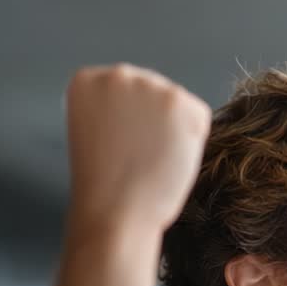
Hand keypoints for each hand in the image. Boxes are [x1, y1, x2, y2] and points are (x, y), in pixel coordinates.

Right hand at [65, 64, 211, 235]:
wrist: (116, 212)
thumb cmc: (107, 185)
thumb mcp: (98, 131)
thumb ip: (118, 108)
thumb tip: (153, 103)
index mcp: (88, 81)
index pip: (126, 94)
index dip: (129, 127)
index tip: (117, 147)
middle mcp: (116, 74)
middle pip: (154, 94)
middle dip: (154, 125)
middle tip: (138, 156)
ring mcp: (149, 85)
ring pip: (178, 106)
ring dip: (174, 132)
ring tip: (151, 158)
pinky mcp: (179, 102)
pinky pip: (198, 118)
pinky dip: (192, 142)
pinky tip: (169, 157)